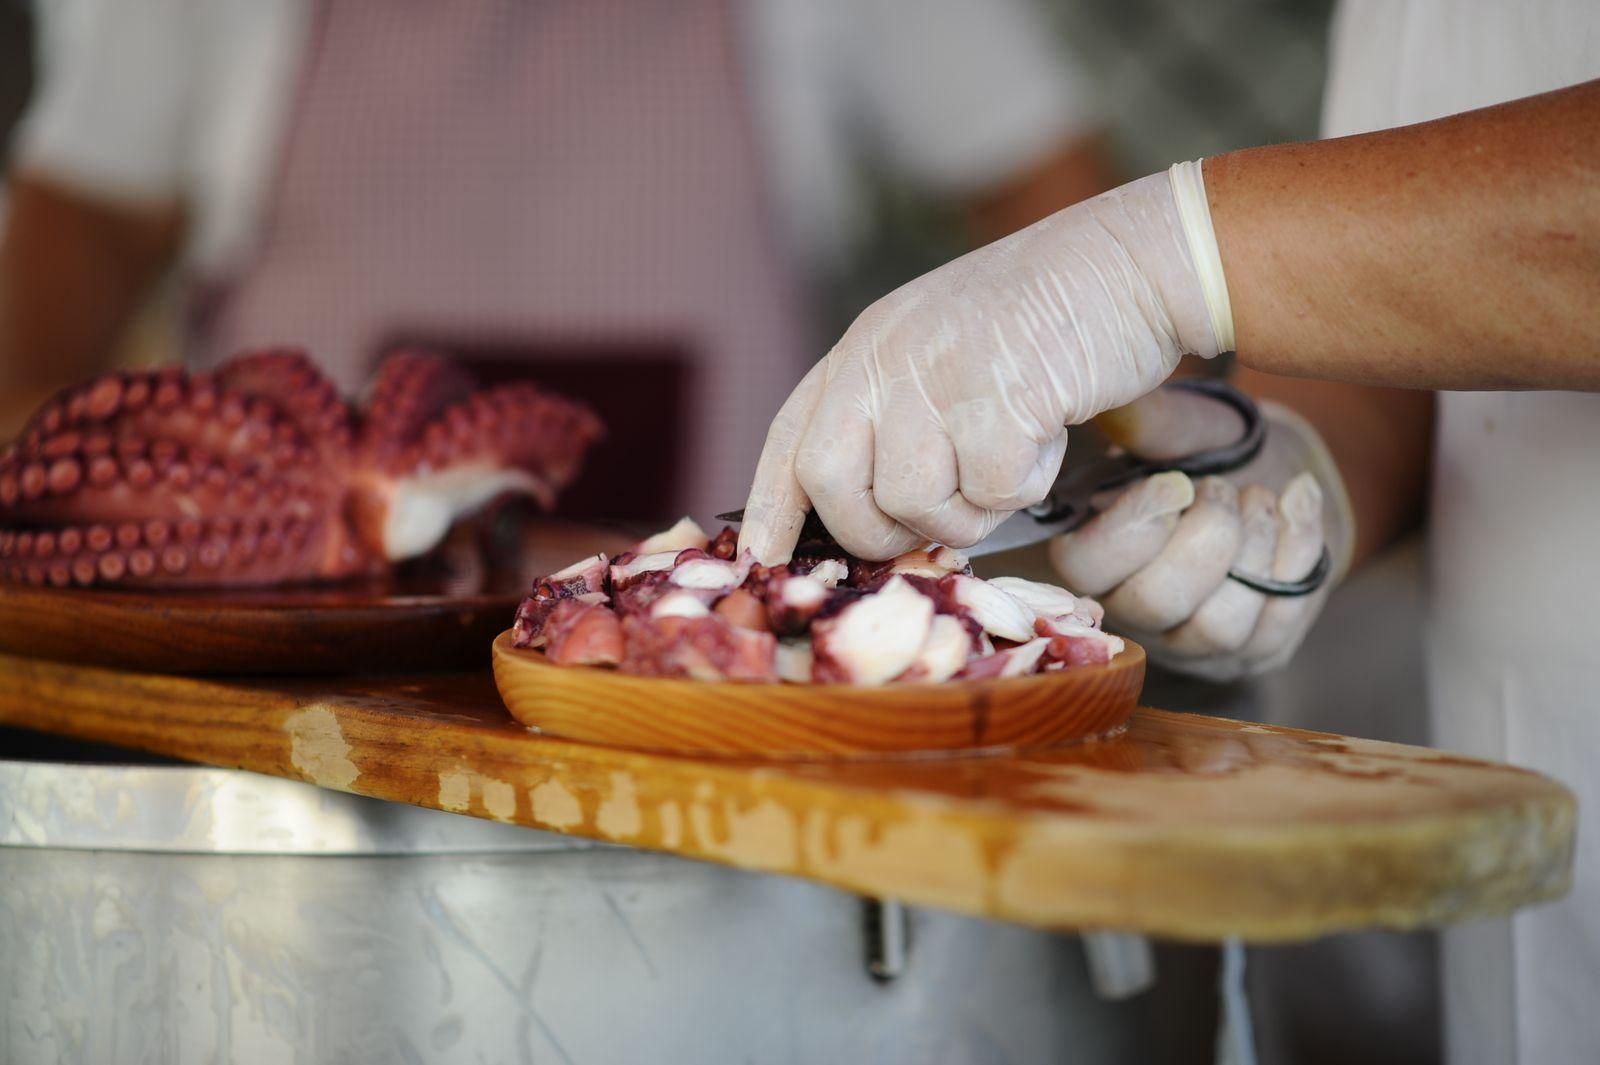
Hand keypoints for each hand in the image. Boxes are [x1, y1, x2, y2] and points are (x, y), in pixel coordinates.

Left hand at [738, 166, 1230, 563]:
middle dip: (875, 529)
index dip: (771, 502)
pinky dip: (1023, 488)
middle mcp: (886, 357)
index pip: (791, 433)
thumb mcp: (942, 352)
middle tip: (933, 524)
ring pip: (910, 501)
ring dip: (966, 512)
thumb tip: (875, 517)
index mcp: (867, 346)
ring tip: (1009, 463)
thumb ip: (897, 415)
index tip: (762, 554)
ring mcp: (936, 374)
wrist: (1130, 263)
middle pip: (830, 481)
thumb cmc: (1047, 321)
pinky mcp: (998, 398)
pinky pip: (988, 494)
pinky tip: (1046, 439)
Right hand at [1050, 387, 1352, 680]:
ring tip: (1259, 499)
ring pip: (1219, 627)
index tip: (1177, 483)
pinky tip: (1298, 503)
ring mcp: (1194, 641)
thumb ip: (1151, 425)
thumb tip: (1120, 405)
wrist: (1273, 473)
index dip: (1131, 528)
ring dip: (1254, 549)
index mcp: (1095, 554)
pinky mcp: (1253, 650)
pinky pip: (1279, 621)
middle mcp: (1134, 610)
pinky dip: (1299, 551)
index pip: (1083, 567)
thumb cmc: (1210, 453)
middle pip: (1155, 602)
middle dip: (1206, 537)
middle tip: (1225, 490)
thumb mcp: (1181, 431)